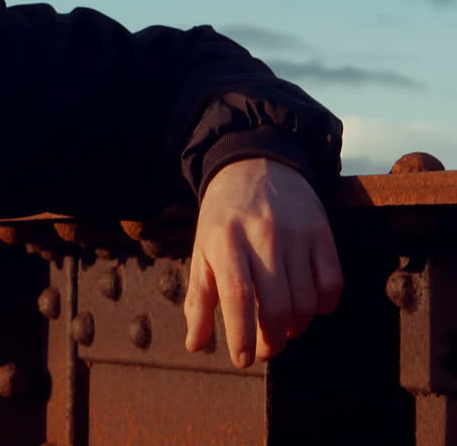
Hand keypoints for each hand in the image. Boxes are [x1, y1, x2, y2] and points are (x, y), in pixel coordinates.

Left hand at [183, 158, 342, 368]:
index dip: (242, 335)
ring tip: (282, 329)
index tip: (243, 360)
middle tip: (265, 350)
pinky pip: (332, 283)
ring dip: (296, 327)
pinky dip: (323, 306)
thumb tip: (195, 345)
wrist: (254, 167)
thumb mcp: (202, 252)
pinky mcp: (322, 232)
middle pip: (276, 305)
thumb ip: (199, 299)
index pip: (238, 296)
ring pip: (306, 300)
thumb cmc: (223, 219)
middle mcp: (262, 237)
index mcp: (225, 241)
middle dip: (271, 340)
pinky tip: (308, 307)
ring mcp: (296, 234)